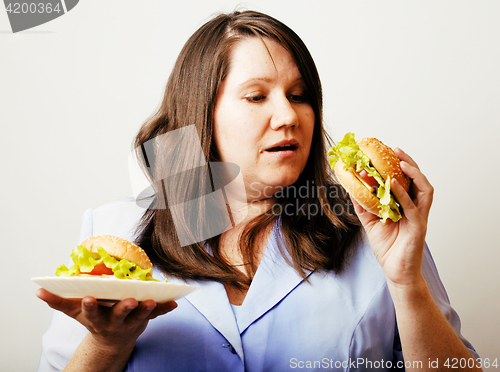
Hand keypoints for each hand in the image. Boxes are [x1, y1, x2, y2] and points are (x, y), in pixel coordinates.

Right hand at [36, 288, 176, 348]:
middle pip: (120, 315)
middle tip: (130, 300)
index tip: (88, 297)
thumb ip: (58, 301)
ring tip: (153, 300)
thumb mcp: (74, 313)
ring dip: (147, 308)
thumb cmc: (93, 319)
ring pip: (140, 315)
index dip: (90, 305)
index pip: (91, 311)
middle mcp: (114, 321)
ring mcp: (131, 321)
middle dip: (124, 308)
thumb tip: (39, 290)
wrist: (111, 340)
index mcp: (96, 317)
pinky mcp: (145, 319)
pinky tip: (175, 301)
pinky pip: (157, 314)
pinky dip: (166, 308)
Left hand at [351, 148, 433, 286]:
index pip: (407, 180)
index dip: (400, 165)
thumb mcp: (370, 222)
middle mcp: (416, 208)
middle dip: (409, 163)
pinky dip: (403, 194)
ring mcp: (419, 217)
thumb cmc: (388, 248)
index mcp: (407, 205)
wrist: (396, 271)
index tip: (388, 152)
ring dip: (414, 174)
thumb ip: (363, 205)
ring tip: (401, 163)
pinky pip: (413, 207)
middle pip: (419, 180)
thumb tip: (350, 189)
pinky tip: (392, 184)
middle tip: (396, 151)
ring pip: (424, 190)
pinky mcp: (418, 227)